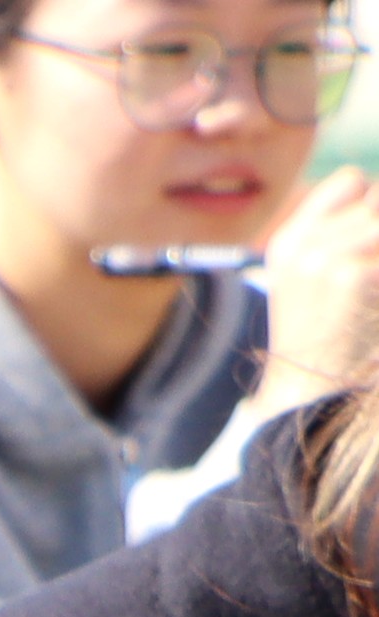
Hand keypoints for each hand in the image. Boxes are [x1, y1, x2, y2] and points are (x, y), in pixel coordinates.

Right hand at [261, 166, 378, 401]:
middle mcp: (301, 243)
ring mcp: (322, 257)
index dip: (373, 202)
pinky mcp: (349, 274)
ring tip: (369, 289)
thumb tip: (377, 209)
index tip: (370, 242)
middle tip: (369, 271)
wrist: (308, 393)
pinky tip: (375, 302)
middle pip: (378, 200)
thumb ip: (347, 238)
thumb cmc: (327, 338)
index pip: (352, 181)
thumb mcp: (318, 279)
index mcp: (289, 241)